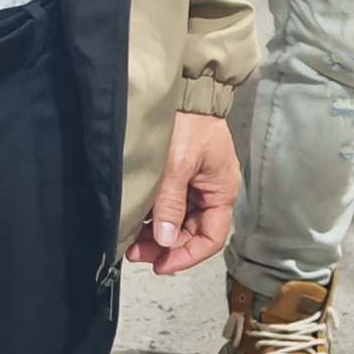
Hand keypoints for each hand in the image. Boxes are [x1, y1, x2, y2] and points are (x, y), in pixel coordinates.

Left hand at [134, 113, 239, 271]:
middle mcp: (212, 191)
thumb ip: (171, 204)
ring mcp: (196, 184)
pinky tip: (137, 222)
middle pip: (193, 232)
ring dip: (158, 234)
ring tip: (132, 240)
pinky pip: (171, 206)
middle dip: (166, 246)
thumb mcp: (177, 164)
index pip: (211, 238)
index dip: (187, 256)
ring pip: (179, 221)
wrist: (185, 88)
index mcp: (221, 191)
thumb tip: (167, 240)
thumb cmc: (187, 122)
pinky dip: (155, 217)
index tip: (161, 265)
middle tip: (136, 252)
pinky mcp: (181, 176)